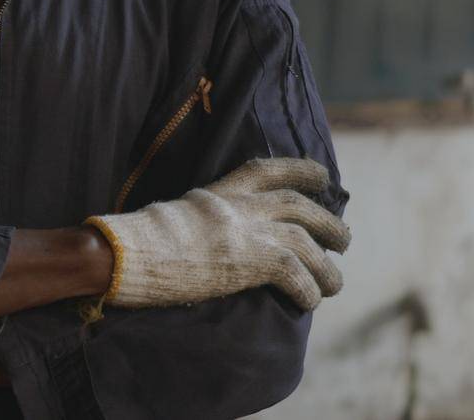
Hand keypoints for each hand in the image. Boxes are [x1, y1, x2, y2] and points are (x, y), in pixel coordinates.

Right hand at [86, 157, 349, 310]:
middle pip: (299, 206)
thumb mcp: (177, 213)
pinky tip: (309, 301)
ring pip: (307, 242)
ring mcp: (248, 231)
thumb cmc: (140, 241)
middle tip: (343, 240)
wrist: (130, 252)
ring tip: (334, 283)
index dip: (301, 170)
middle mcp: (241, 206)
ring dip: (327, 266)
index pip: (269, 170)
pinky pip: (295, 273)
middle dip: (328, 223)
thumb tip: (212, 233)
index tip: (322, 177)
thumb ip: (203, 217)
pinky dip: (308, 289)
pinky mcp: (251, 260)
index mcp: (221, 191)